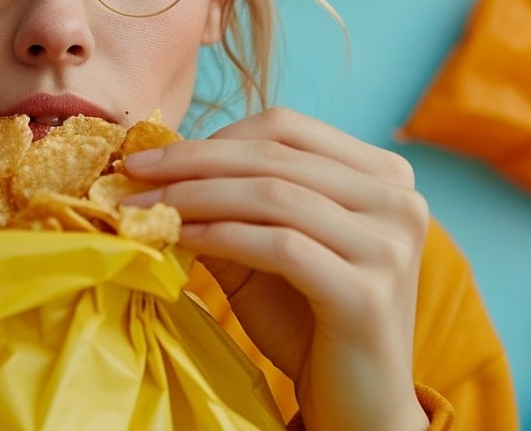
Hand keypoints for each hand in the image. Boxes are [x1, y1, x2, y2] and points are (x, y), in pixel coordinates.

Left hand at [121, 107, 429, 430]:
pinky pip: (278, 246)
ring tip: (142, 208)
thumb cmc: (309, 323)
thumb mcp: (265, 251)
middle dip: (191, 161)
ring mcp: (389, 245)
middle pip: (274, 156)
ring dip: (194, 196)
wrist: (358, 407)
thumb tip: (154, 169)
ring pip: (273, 195)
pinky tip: (180, 239)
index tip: (149, 152)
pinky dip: (220, 236)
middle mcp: (399, 200)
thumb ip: (228, 206)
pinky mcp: (368, 292)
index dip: (213, 135)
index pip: (286, 128)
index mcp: (384, 176)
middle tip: (130, 172)